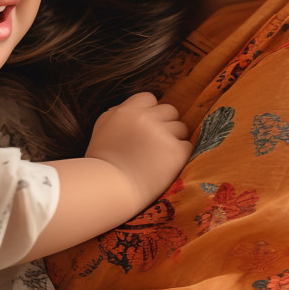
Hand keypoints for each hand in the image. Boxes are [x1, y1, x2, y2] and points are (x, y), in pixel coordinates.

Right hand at [86, 92, 191, 206]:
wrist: (109, 191)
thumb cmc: (101, 165)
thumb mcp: (102, 129)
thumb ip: (119, 114)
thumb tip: (137, 109)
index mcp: (125, 111)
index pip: (149, 98)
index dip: (150, 112)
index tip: (146, 129)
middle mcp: (144, 118)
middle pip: (169, 110)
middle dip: (166, 124)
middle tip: (156, 145)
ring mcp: (161, 133)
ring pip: (181, 127)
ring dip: (174, 140)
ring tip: (159, 158)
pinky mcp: (175, 151)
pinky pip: (187, 146)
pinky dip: (179, 156)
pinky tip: (166, 167)